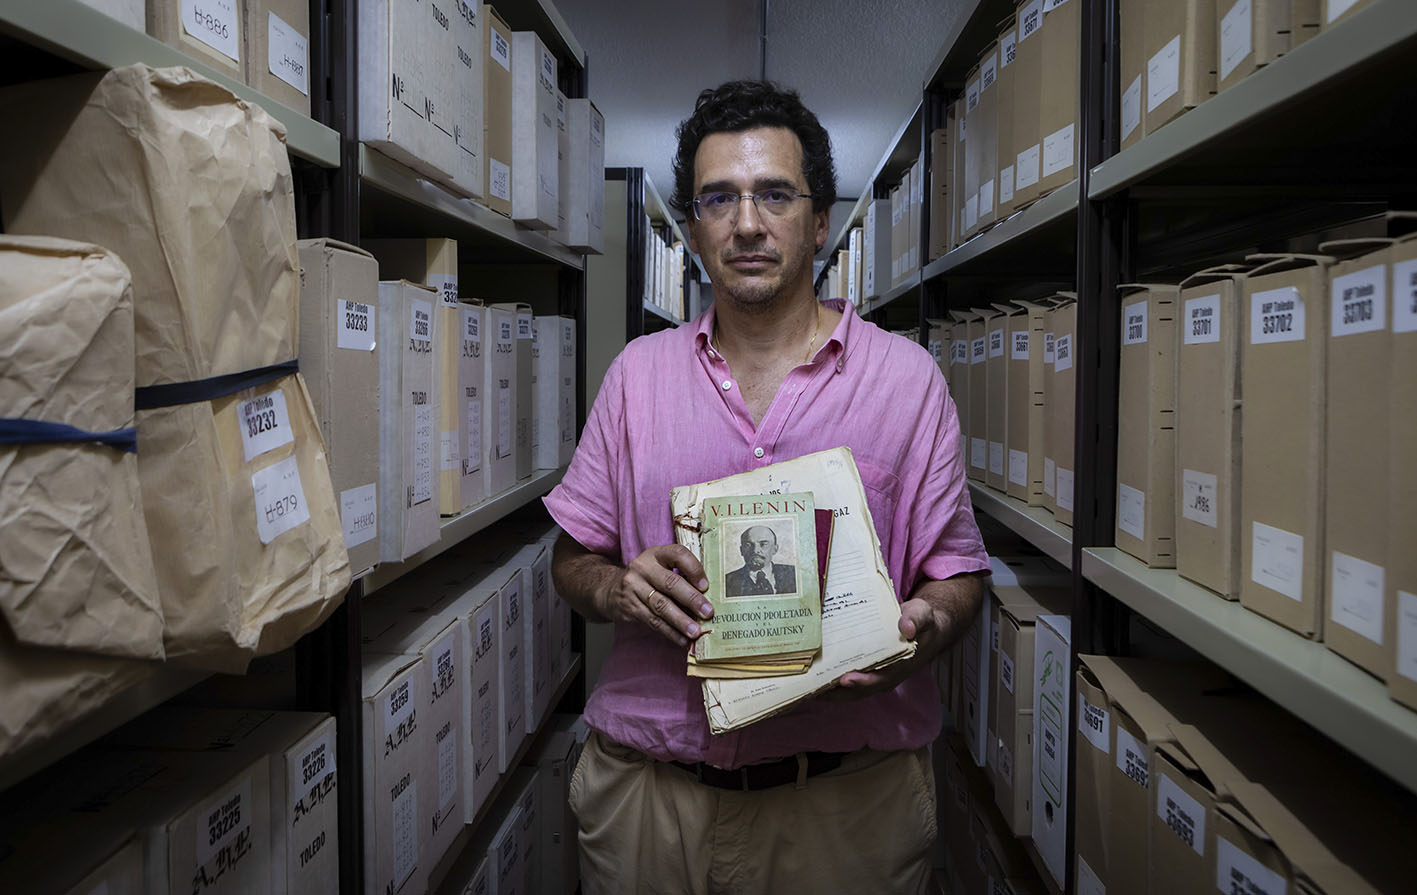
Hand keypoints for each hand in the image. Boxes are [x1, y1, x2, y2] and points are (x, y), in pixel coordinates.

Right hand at [595, 544, 713, 646]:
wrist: (610, 589)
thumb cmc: (646, 578)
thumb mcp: (659, 567)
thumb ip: (680, 574)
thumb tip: (708, 596)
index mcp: (655, 554)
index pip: (677, 554)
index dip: (694, 569)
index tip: (706, 586)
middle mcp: (642, 568)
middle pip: (670, 583)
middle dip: (691, 599)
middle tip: (707, 612)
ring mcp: (633, 587)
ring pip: (661, 606)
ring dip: (681, 621)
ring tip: (696, 632)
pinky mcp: (630, 607)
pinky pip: (653, 621)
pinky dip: (669, 632)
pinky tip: (682, 639)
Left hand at [822, 598, 945, 699]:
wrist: (924, 627)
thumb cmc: (921, 621)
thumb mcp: (921, 615)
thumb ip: (915, 620)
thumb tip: (907, 628)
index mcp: (900, 665)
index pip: (880, 678)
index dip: (863, 681)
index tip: (846, 679)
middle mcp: (886, 675)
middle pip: (859, 690)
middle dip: (837, 692)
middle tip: (814, 687)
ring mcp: (876, 675)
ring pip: (851, 690)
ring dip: (830, 691)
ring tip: (807, 687)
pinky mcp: (867, 669)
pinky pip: (848, 680)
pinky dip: (832, 682)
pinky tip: (814, 677)